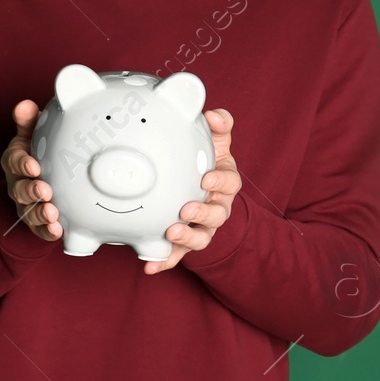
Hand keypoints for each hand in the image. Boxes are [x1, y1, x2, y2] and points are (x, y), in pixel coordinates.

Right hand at [0, 100, 61, 241]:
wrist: (37, 179)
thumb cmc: (36, 153)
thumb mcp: (31, 136)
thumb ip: (28, 121)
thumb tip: (25, 105)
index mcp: (15, 161)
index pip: (14, 161)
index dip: (22, 164)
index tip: (34, 165)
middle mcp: (16, 184)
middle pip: (19, 189)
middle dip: (31, 191)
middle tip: (44, 191)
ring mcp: (25, 205)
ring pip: (28, 211)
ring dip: (39, 213)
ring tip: (52, 213)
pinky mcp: (36, 222)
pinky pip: (39, 230)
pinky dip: (47, 232)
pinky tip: (58, 231)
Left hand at [145, 108, 241, 274]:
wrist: (199, 187)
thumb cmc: (205, 162)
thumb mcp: (214, 141)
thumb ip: (218, 126)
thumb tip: (214, 114)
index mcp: (223, 182)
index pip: (229, 183)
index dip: (220, 182)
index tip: (206, 179)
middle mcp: (217, 207)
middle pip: (218, 215)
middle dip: (203, 214)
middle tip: (186, 210)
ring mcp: (202, 227)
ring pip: (201, 237)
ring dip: (187, 238)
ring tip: (171, 233)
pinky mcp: (185, 243)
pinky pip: (177, 255)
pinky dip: (165, 262)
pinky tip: (150, 267)